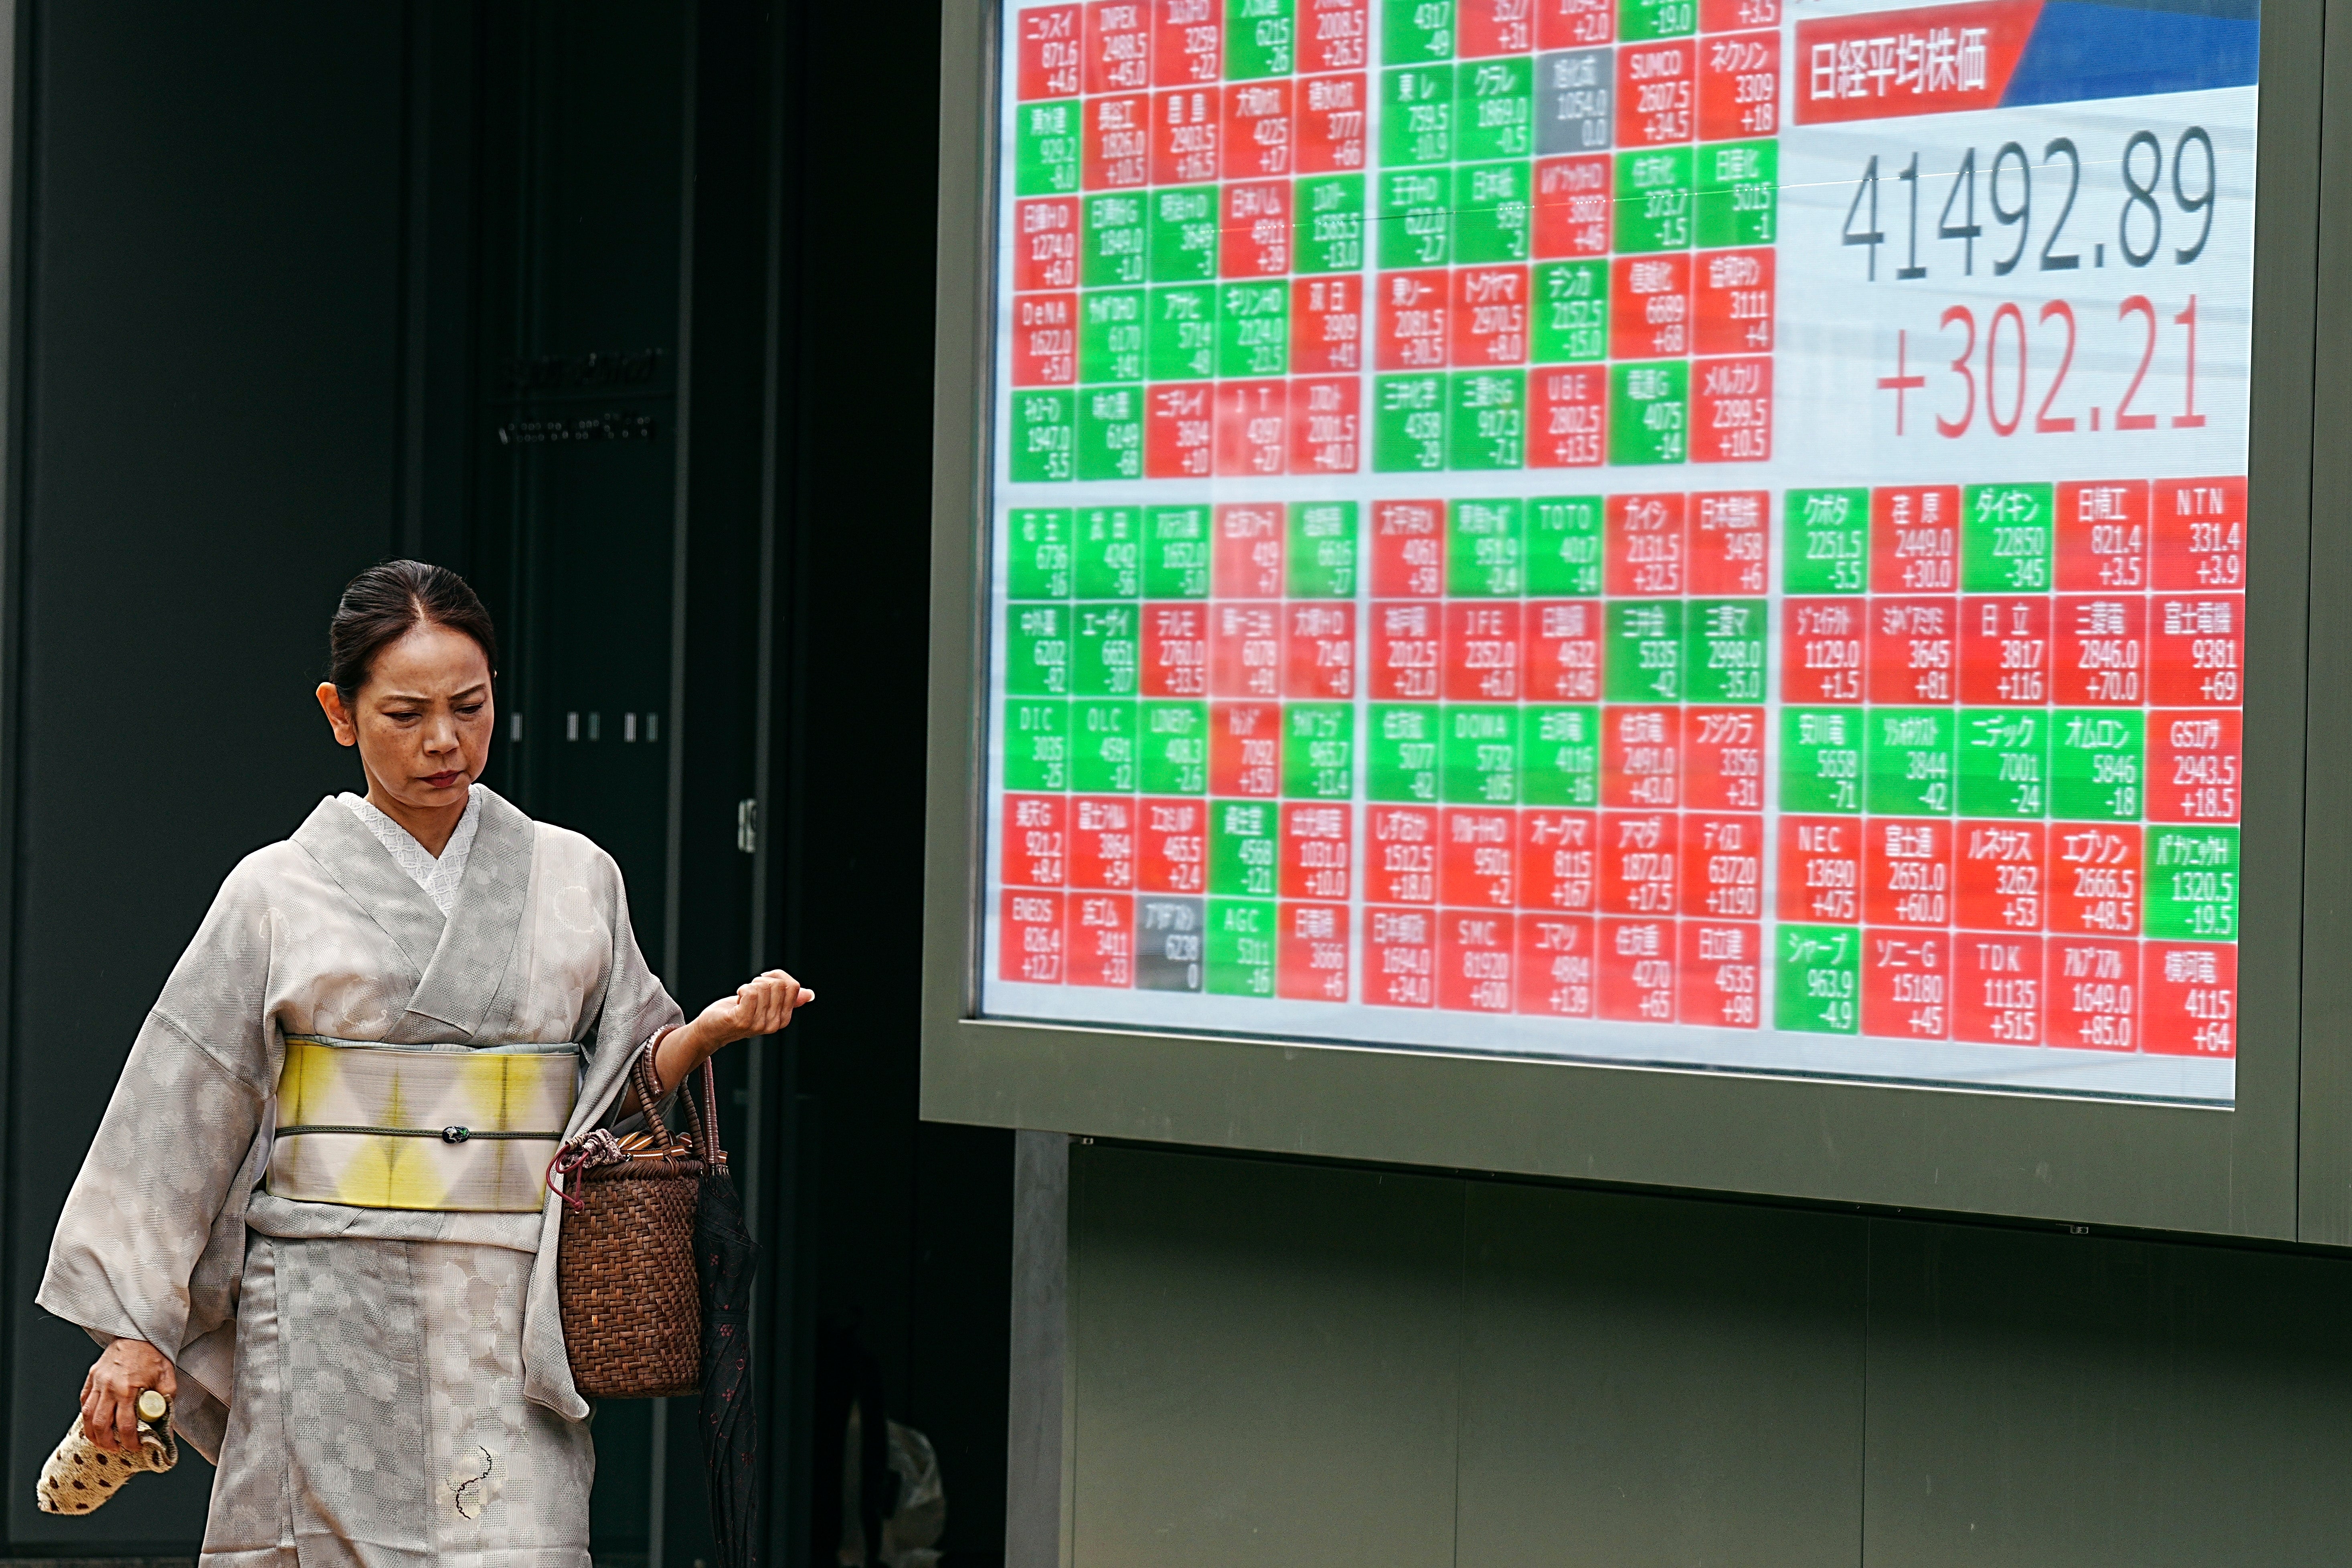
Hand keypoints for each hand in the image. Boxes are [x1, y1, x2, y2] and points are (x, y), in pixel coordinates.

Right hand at [80, 1339, 173, 1453]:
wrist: (138, 1333)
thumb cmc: (153, 1354)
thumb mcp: (167, 1377)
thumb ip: (166, 1399)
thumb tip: (166, 1417)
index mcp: (129, 1389)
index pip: (126, 1424)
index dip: (129, 1440)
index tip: (133, 1448)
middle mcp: (110, 1388)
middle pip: (101, 1424)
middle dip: (106, 1441)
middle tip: (114, 1449)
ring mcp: (98, 1382)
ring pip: (88, 1415)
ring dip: (92, 1432)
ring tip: (100, 1442)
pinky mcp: (92, 1378)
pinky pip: (84, 1401)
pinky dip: (86, 1415)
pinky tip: (92, 1423)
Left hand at [652, 970, 812, 1094]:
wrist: (712, 1030)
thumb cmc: (737, 1013)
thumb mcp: (765, 1005)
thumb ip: (787, 1000)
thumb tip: (810, 994)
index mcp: (783, 1019)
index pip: (793, 986)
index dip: (778, 976)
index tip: (763, 981)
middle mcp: (774, 1024)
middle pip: (778, 984)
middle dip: (761, 981)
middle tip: (749, 993)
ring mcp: (758, 1024)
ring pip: (763, 987)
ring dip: (749, 986)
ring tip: (741, 999)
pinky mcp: (742, 1021)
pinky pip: (750, 992)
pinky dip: (741, 990)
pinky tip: (736, 1001)